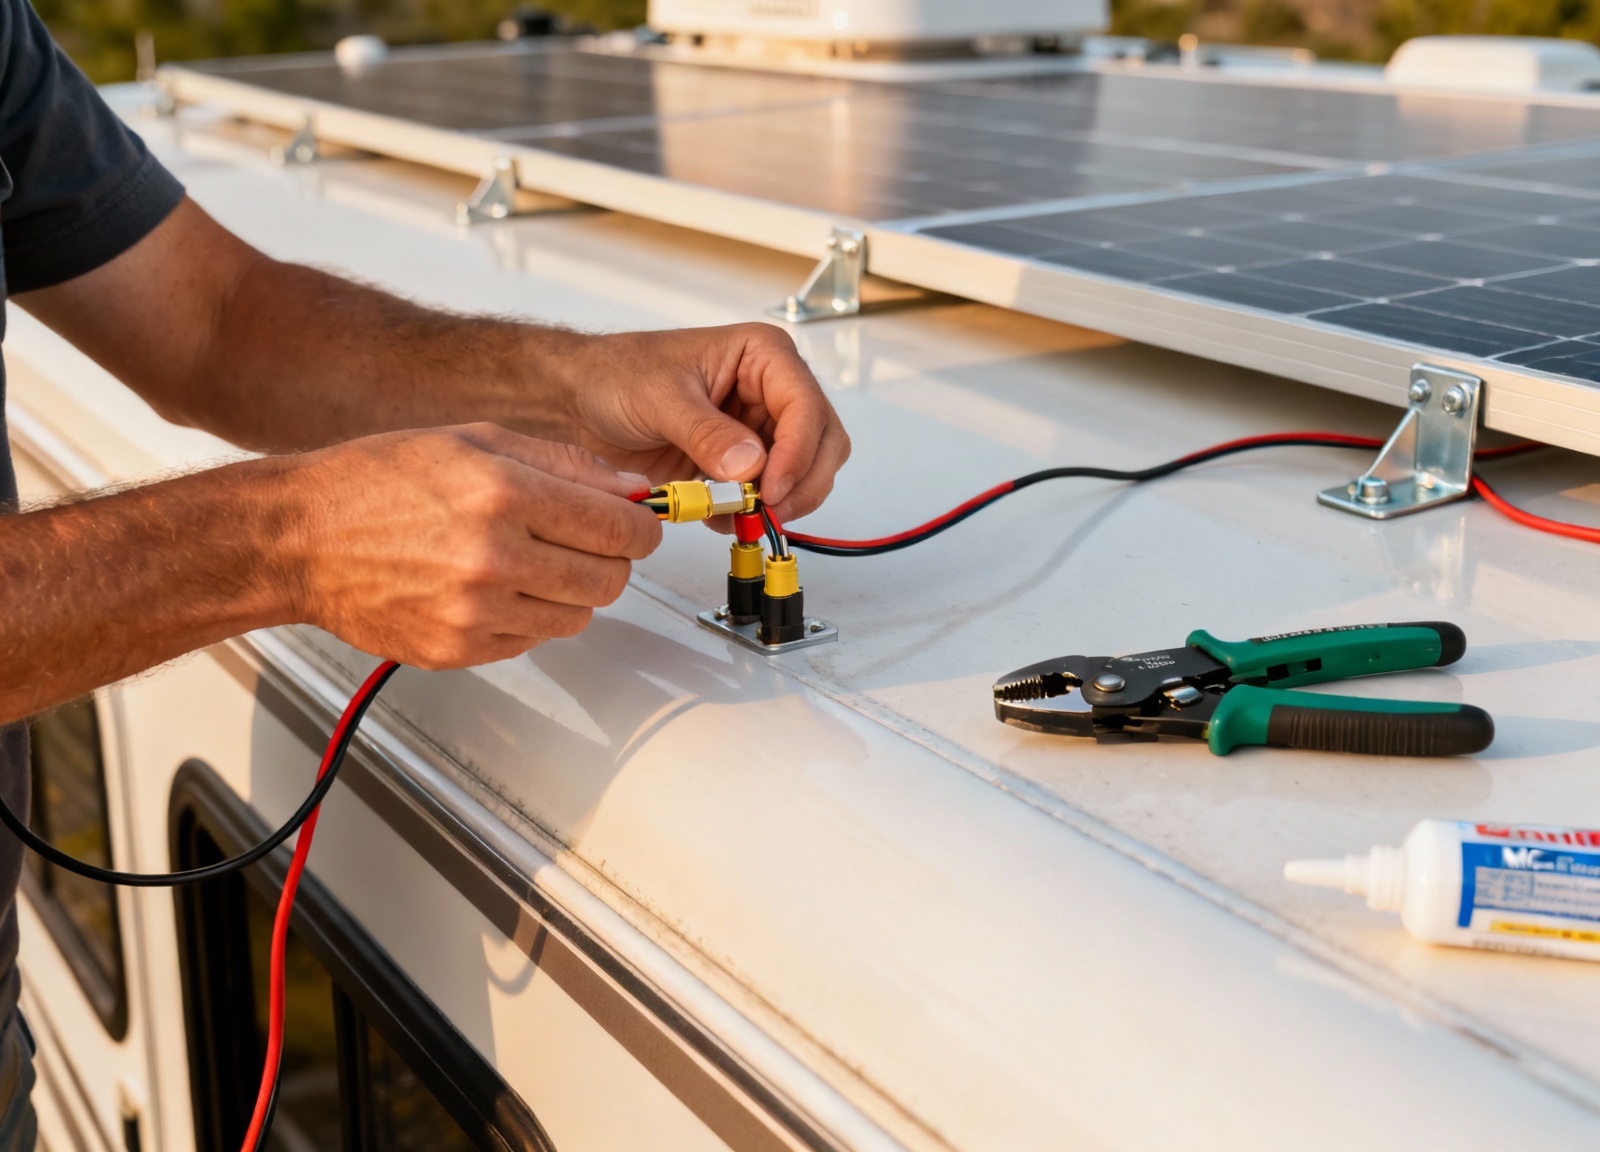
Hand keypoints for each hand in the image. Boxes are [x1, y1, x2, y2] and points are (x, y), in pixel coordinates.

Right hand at [275, 424, 660, 668]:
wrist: (299, 538)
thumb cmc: (375, 483)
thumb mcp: (474, 440)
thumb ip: (563, 463)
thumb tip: (630, 488)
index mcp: (504, 493)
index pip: (622, 528)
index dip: (642, 526)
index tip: (637, 523)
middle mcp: (494, 556)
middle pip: (611, 579)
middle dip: (611, 560)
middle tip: (587, 542)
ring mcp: (475, 611)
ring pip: (578, 616)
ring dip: (570, 591)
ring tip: (530, 562)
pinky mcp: (458, 649)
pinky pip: (532, 641)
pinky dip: (527, 617)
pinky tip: (493, 587)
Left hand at [560, 323, 850, 523]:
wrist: (579, 401)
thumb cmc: (616, 375)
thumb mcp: (659, 398)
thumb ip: (706, 432)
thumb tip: (750, 465)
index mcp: (762, 356)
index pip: (806, 406)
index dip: (798, 453)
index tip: (771, 489)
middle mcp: (770, 391)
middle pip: (822, 443)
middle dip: (801, 482)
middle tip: (767, 511)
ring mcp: (758, 430)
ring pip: (803, 474)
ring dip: (780, 501)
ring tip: (738, 515)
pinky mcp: (741, 464)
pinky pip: (769, 495)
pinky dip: (753, 513)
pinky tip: (720, 517)